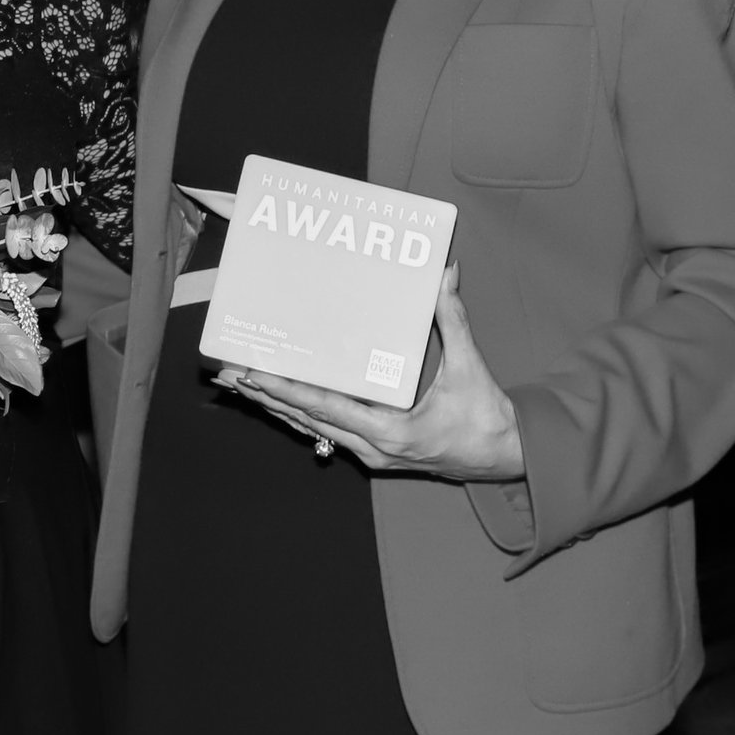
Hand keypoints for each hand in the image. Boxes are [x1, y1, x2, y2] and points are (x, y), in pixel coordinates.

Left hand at [216, 266, 524, 481]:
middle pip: (307, 419)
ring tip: (239, 385)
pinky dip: (299, 414)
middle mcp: (372, 448)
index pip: (326, 407)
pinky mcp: (374, 452)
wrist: (506, 459)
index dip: (286, 390)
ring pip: (312, 428)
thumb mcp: (469, 368)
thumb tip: (445, 275)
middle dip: (266, 395)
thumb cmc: (486, 418)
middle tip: (228, 374)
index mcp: (391, 431)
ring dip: (275, 406)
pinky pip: (327, 431)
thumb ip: (453, 320)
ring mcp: (371, 454)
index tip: (254, 374)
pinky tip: (276, 401)